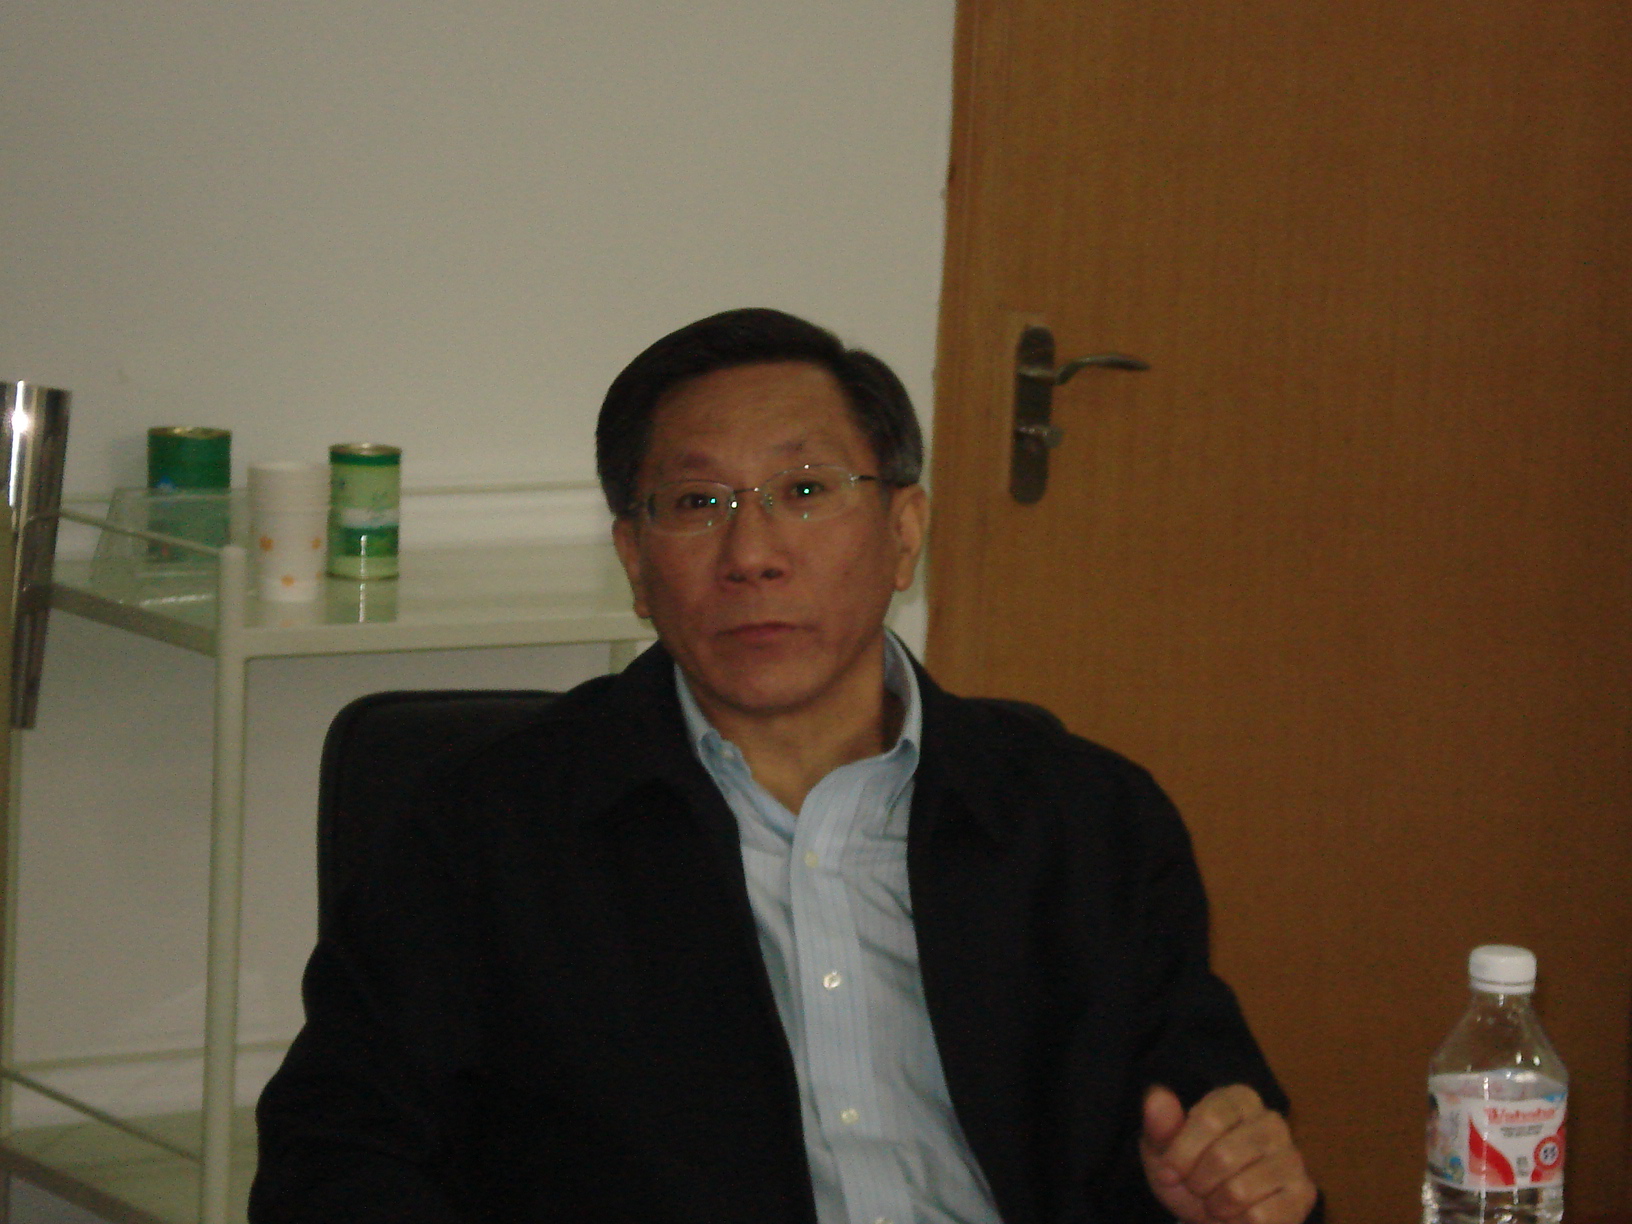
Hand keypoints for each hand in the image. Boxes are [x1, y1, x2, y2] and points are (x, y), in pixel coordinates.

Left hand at [1140, 1083, 1317, 1223]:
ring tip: (1216, 1201)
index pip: (1208, 1120)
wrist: (1213, 1212)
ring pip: (1240, 1191)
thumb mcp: (1163, 1149)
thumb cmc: (1189, 1172)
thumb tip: (1157, 1097)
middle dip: (1197, 1183)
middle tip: (1196, 1188)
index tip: (1168, 1171)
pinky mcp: (1303, 1194)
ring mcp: (1292, 1158)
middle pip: (1223, 1157)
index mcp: (1238, 1099)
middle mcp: (1272, 1121)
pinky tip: (1236, 1216)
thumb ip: (1159, 1124)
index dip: (1180, 1154)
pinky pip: (1260, 1218)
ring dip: (1216, 1206)